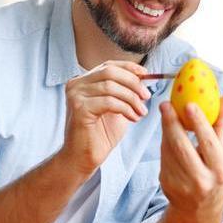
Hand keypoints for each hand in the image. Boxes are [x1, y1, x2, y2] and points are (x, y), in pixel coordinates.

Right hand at [59, 61, 150, 177]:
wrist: (83, 157)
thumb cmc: (99, 134)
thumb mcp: (116, 107)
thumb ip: (125, 91)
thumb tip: (143, 77)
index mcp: (83, 81)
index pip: (108, 65)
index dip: (129, 67)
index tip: (146, 74)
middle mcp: (76, 84)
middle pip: (110, 72)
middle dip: (133, 83)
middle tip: (146, 96)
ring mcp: (75, 95)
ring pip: (111, 86)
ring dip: (131, 98)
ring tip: (141, 112)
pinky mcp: (79, 108)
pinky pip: (109, 102)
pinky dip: (125, 108)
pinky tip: (133, 118)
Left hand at [158, 96, 222, 217]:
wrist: (199, 209)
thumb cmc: (213, 173)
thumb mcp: (222, 153)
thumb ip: (220, 125)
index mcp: (220, 170)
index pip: (209, 142)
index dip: (198, 122)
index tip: (189, 104)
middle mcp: (202, 180)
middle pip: (182, 146)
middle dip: (172, 123)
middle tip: (166, 104)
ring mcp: (182, 184)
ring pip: (170, 151)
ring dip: (166, 130)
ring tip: (166, 112)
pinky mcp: (167, 184)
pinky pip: (164, 157)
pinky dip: (164, 142)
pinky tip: (166, 131)